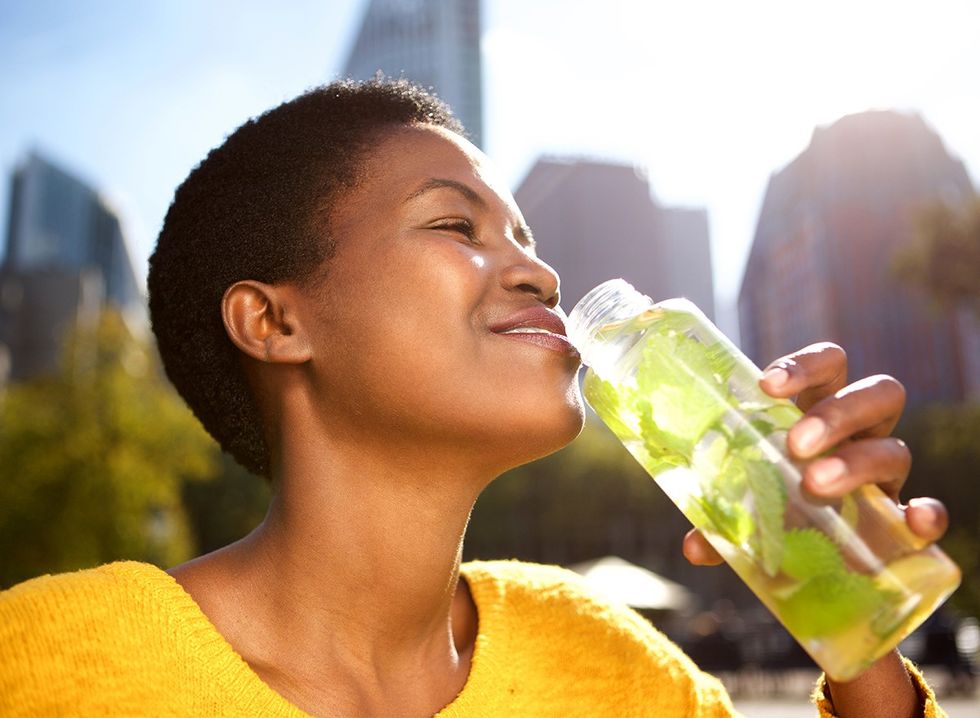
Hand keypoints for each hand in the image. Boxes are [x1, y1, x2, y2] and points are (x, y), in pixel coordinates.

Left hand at [682, 341, 948, 566]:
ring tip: (815, 483)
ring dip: (859, 461)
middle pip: (875, 395)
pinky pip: (931, 512)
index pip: (828, 367)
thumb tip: (695, 547)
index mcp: (818, 411)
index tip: (767, 384)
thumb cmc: (773, 508)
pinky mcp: (902, 521)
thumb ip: (720, 520)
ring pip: (897, 448)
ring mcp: (885, 476)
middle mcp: (860, 435)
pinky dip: (929, 514)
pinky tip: (913, 520)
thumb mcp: (743, 506)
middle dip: (837, 413)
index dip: (804, 366)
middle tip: (795, 444)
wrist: (811, 562)